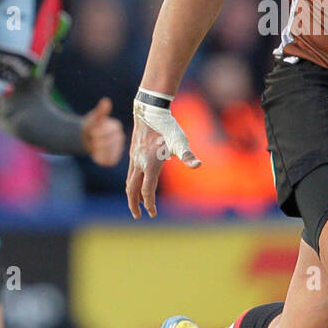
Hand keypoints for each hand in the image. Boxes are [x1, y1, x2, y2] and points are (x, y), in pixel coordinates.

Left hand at [81, 96, 124, 165]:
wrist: (86, 138)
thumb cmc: (91, 126)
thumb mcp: (93, 118)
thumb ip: (100, 111)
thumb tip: (106, 100)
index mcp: (116, 126)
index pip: (110, 132)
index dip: (98, 133)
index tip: (92, 132)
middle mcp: (120, 138)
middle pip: (109, 143)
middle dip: (97, 142)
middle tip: (91, 140)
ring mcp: (118, 149)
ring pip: (109, 153)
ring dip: (98, 151)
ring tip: (93, 147)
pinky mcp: (114, 159)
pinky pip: (108, 161)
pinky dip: (100, 159)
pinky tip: (95, 154)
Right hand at [126, 101, 199, 218]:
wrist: (149, 111)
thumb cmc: (166, 127)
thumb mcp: (180, 141)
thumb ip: (188, 155)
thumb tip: (198, 165)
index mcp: (150, 165)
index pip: (147, 190)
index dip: (150, 204)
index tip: (153, 214)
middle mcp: (138, 164)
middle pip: (132, 190)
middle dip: (134, 204)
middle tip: (137, 216)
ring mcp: (134, 159)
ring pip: (129, 182)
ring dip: (132, 195)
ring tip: (137, 203)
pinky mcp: (133, 154)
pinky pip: (130, 174)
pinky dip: (132, 184)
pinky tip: (139, 184)